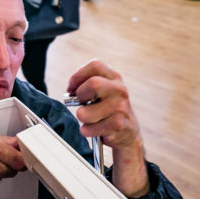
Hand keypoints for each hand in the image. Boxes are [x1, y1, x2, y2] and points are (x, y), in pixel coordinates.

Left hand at [67, 60, 148, 196]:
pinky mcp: (118, 124)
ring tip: (90, 119)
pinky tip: (95, 129)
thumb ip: (88, 85)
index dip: (78, 76)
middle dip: (80, 96)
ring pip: (85, 112)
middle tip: (81, 104)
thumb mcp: (103, 92)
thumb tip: (71, 91)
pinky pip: (90, 128)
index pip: (95, 65)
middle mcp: (120, 90)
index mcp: (115, 78)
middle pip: (93, 84)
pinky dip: (87, 131)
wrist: (128, 133)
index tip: (72, 88)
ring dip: (82, 118)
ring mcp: (120, 107)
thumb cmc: (110, 111)